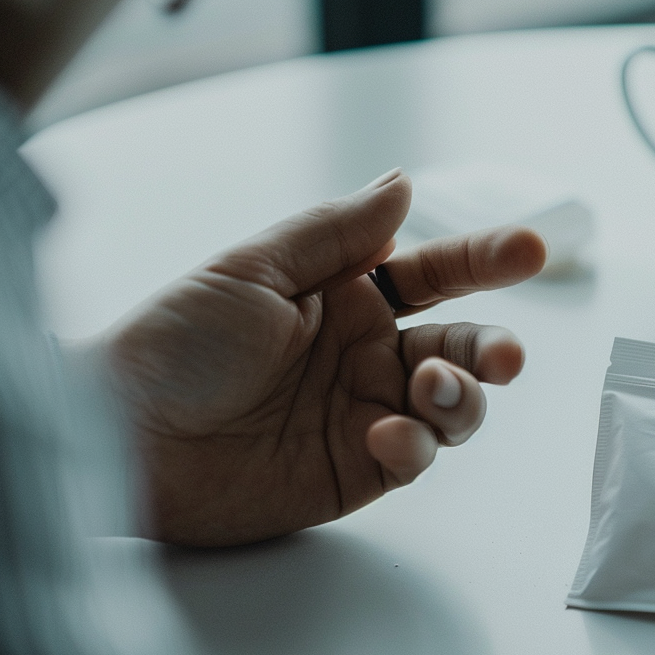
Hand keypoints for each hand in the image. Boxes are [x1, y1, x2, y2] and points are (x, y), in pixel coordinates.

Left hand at [96, 170, 545, 545]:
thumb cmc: (172, 345)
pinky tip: (387, 434)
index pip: (432, 274)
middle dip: (493, 348)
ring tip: (430, 392)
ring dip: (462, 398)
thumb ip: (335, 232)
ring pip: (454, 405)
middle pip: (460, 347)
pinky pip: (416, 456)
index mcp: (343, 297)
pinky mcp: (356, 471)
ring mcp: (364, 413)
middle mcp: (363, 354)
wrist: (123, 440)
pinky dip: (418, 444)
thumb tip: (404, 183)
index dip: (484, 259)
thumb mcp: (252, 270)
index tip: (531, 249)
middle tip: (503, 356)